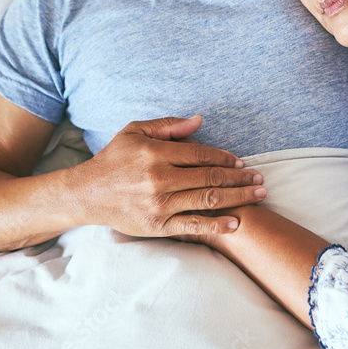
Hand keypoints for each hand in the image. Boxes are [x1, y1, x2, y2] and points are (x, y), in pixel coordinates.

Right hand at [70, 115, 266, 237]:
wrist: (87, 194)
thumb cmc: (113, 159)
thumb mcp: (135, 132)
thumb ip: (168, 125)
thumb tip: (199, 121)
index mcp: (156, 153)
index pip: (201, 155)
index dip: (225, 159)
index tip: (241, 162)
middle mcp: (159, 179)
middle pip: (210, 178)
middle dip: (240, 179)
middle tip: (260, 179)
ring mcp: (159, 205)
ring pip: (208, 201)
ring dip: (238, 198)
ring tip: (258, 195)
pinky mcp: (157, 226)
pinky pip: (193, 226)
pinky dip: (216, 225)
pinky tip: (235, 223)